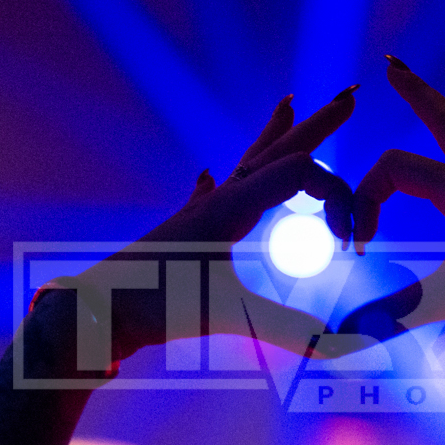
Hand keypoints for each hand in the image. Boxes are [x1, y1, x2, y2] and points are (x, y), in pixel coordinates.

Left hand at [84, 89, 359, 361]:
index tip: (348, 243)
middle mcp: (219, 198)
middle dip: (317, 125)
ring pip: (247, 162)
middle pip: (277, 149)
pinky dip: (221, 180)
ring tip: (288, 104)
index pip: (301, 172)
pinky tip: (209, 174)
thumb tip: (337, 348)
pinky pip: (212, 192)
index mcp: (232, 206)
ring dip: (273, 136)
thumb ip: (285, 330)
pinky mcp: (187, 232)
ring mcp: (201, 212)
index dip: (337, 196)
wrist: (96, 310)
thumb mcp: (226, 315)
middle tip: (348, 97)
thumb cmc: (155, 304)